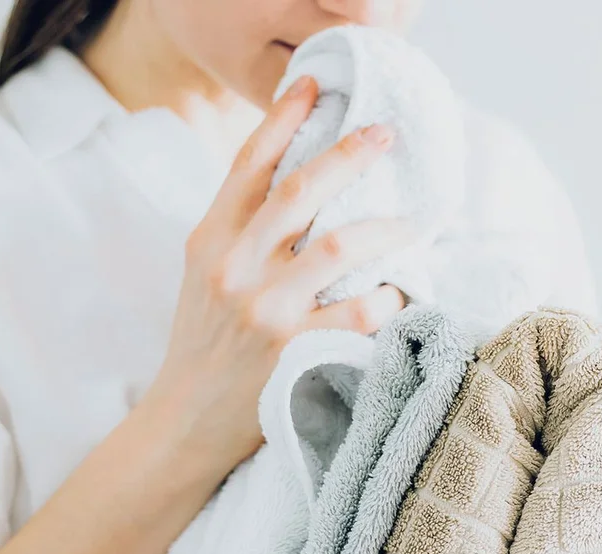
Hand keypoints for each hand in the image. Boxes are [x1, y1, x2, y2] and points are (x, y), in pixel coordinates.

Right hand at [145, 75, 413, 475]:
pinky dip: (391, 296)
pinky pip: (361, 310)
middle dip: (350, 154)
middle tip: (386, 134)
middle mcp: (236, 267)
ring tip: (416, 219)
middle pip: (301, 191)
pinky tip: (407, 289)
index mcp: (210, 240)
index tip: (315, 86)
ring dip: (387, 227)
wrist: (184, 420)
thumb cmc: (202, 341)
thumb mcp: (204, 274)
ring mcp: (267, 309)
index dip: (285, 118)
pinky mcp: (297, 350)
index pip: (249, 165)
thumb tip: (297, 183)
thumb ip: (240, 229)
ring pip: (341, 245)